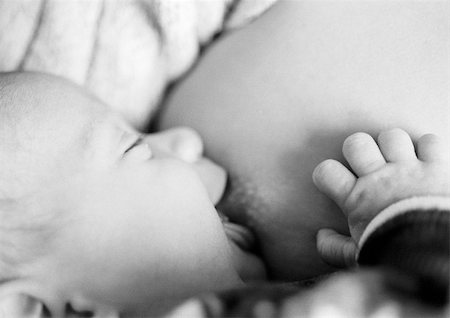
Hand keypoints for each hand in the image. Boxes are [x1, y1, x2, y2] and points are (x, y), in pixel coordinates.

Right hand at [313, 129, 449, 266]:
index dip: (326, 174)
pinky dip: (427, 148)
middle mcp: (379, 178)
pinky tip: (425, 160)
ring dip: (392, 146)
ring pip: (390, 136)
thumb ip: (334, 248)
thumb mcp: (359, 257)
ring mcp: (408, 169)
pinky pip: (428, 141)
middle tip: (366, 165)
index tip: (335, 183)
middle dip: (358, 150)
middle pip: (356, 143)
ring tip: (397, 160)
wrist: (438, 253)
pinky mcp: (436, 166)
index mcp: (356, 198)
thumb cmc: (396, 254)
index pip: (326, 171)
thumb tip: (320, 237)